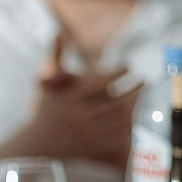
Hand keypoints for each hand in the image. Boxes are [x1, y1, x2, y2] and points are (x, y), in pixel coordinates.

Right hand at [24, 31, 135, 167]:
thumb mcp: (48, 83)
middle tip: (144, 78)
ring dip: (135, 104)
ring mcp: (86, 135)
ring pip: (119, 118)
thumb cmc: (47, 109)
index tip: (129, 65)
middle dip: (133, 88)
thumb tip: (57, 32)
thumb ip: (55, 57)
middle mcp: (78, 117)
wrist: (37, 145)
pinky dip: (129, 123)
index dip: (119, 72)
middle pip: (115, 100)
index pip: (101, 81)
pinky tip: (136, 111)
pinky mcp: (92, 149)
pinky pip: (118, 135)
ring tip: (143, 91)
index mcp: (69, 99)